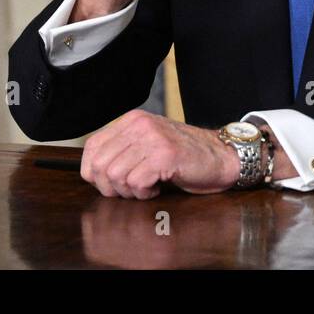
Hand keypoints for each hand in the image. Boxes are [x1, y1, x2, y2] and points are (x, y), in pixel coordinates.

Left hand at [79, 109, 239, 198]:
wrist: (222, 157)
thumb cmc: (183, 157)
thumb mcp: (147, 145)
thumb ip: (122, 151)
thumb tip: (92, 173)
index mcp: (131, 120)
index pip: (92, 148)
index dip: (94, 174)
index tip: (112, 184)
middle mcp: (140, 125)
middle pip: (100, 166)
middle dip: (111, 188)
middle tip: (131, 190)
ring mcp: (153, 138)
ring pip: (116, 176)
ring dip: (130, 192)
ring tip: (147, 187)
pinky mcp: (165, 155)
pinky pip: (136, 183)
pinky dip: (144, 194)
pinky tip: (157, 188)